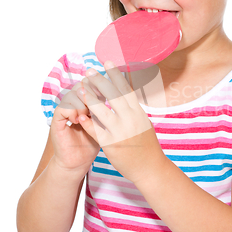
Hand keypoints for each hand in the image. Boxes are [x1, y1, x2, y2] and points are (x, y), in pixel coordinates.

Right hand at [50, 82, 99, 176]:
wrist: (78, 161)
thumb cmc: (94, 143)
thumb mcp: (103, 124)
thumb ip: (107, 110)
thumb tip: (119, 94)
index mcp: (85, 102)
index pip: (92, 83)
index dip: (99, 86)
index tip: (107, 95)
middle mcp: (74, 103)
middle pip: (82, 84)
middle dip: (91, 92)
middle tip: (97, 103)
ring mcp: (64, 110)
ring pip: (72, 94)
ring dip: (82, 103)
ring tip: (87, 115)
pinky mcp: (56, 120)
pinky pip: (63, 107)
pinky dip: (72, 111)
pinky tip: (78, 120)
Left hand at [76, 62, 165, 183]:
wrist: (151, 169)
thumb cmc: (147, 146)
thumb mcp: (144, 124)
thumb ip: (134, 111)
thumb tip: (128, 95)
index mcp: (139, 113)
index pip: (126, 89)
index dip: (116, 75)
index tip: (107, 62)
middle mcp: (131, 120)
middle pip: (113, 95)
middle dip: (100, 81)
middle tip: (89, 71)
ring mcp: (121, 132)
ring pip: (102, 111)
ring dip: (90, 98)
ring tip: (81, 87)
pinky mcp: (111, 145)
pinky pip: (96, 131)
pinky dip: (88, 122)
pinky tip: (80, 115)